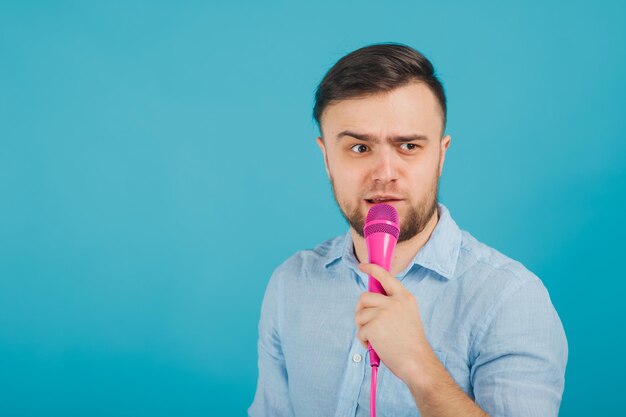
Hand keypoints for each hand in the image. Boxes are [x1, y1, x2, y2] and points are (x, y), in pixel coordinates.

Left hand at [355, 262, 434, 382]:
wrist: (417, 362)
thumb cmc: (410, 344)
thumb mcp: (407, 316)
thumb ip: (391, 305)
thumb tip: (369, 301)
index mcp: (405, 297)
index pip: (386, 276)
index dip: (372, 269)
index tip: (363, 266)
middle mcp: (395, 301)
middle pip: (364, 297)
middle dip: (360, 310)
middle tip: (365, 323)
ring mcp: (384, 312)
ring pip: (360, 314)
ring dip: (362, 328)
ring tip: (374, 339)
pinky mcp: (374, 325)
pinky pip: (360, 330)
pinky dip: (364, 340)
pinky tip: (376, 346)